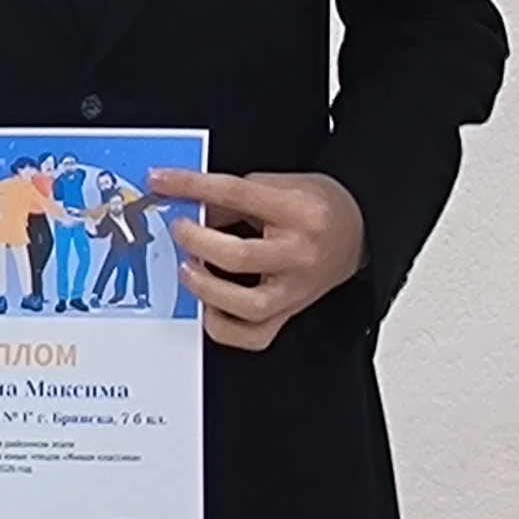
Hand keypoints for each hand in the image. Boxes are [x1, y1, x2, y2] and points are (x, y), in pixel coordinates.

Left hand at [151, 167, 364, 350]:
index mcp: (299, 211)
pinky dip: (224, 328)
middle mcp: (300, 253)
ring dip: (207, 289)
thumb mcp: (278, 185)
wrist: (356, 230)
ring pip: (248, 305)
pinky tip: (209, 307)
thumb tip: (189, 206)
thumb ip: (232, 198)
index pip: (236, 194)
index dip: (191, 186)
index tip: (161, 182)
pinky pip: (253, 336)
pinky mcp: (290, 312)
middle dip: (197, 242)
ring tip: (189, 270)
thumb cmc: (317, 206)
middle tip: (179, 230)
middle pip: (240, 256)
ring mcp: (296, 289)